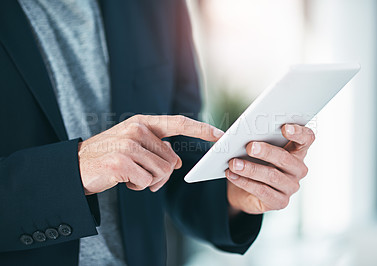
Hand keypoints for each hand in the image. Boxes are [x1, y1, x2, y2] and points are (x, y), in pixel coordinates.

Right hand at [79, 115, 222, 194]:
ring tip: (130, 175)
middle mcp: (137, 129)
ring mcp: (129, 145)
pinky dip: (137, 186)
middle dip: (161, 174)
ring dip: (148, 181)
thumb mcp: (134, 147)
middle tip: (142, 175)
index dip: (201, 129)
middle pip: (172, 160)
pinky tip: (122, 179)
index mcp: (143, 122)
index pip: (178, 123)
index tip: (220, 135)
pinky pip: (146, 182)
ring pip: (162, 172)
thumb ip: (157, 149)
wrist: (75, 166)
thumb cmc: (109, 156)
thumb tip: (178, 161)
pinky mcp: (122, 162)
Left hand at [226, 124, 314, 214]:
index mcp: (296, 150)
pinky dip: (245, 182)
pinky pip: (262, 191)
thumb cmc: (251, 163)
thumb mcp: (250, 149)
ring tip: (234, 163)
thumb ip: (243, 138)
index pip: (307, 139)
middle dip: (266, 151)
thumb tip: (223, 133)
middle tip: (249, 146)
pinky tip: (232, 175)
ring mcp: (291, 187)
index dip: (299, 132)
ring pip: (272, 176)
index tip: (284, 127)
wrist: (243, 192)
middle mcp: (298, 169)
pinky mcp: (280, 202)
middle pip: (285, 158)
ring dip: (251, 169)